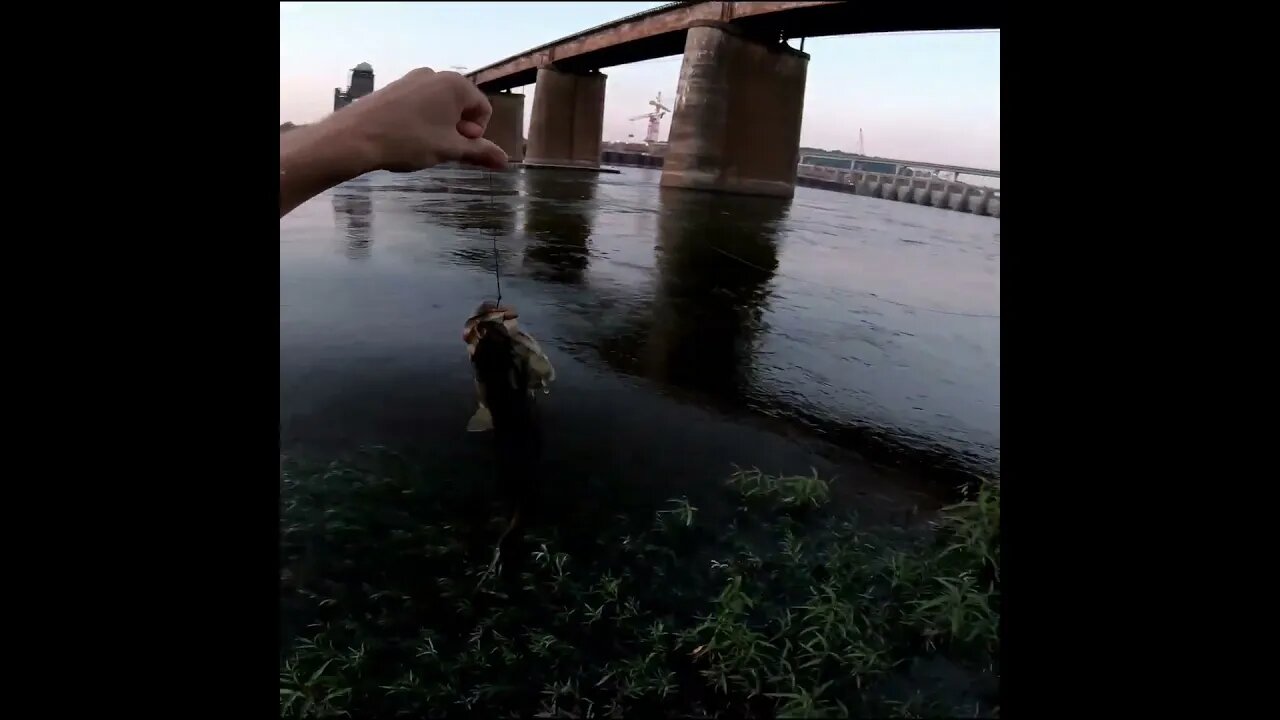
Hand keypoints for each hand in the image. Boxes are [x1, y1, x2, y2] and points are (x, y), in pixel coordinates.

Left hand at [336, 67, 509, 172]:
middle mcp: (436, 75)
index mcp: (456, 85)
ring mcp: (413, 78)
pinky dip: (421, 120)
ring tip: (422, 145)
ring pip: (440, 106)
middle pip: (462, 106)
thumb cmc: (409, 141)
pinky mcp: (395, 86)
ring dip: (440, 127)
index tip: (457, 147)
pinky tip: (406, 136)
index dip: (476, 134)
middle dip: (458, 129)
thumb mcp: (449, 150)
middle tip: (440, 148)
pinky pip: (420, 103)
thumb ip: (480, 152)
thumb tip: (505, 160)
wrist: (356, 136)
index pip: (483, 110)